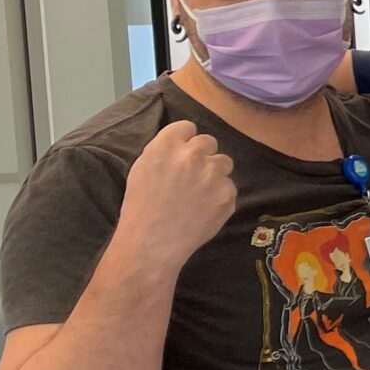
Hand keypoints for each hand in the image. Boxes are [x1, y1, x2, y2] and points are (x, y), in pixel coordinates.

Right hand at [117, 120, 236, 260]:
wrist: (152, 242)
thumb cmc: (140, 207)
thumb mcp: (142, 169)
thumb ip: (164, 152)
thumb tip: (183, 143)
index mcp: (166, 146)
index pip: (187, 127)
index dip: (185, 140)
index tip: (182, 152)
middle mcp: (192, 155)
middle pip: (208, 142)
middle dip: (202, 155)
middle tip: (192, 175)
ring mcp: (213, 174)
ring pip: (224, 162)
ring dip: (215, 173)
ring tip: (199, 193)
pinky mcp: (228, 194)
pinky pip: (229, 187)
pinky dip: (220, 196)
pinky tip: (204, 209)